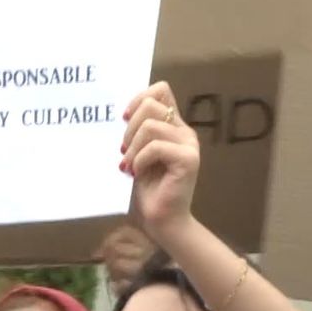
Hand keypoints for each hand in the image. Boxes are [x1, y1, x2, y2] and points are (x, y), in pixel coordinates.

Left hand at [121, 82, 200, 244]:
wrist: (162, 220)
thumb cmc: (149, 189)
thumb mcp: (138, 152)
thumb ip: (138, 131)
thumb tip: (123, 112)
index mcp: (174, 126)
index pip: (161, 90)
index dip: (138, 98)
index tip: (124, 119)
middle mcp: (185, 132)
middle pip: (151, 105)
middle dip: (130, 127)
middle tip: (124, 151)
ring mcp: (189, 145)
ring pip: (150, 126)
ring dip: (132, 146)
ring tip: (129, 165)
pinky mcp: (188, 160)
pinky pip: (155, 146)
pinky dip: (139, 159)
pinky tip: (136, 173)